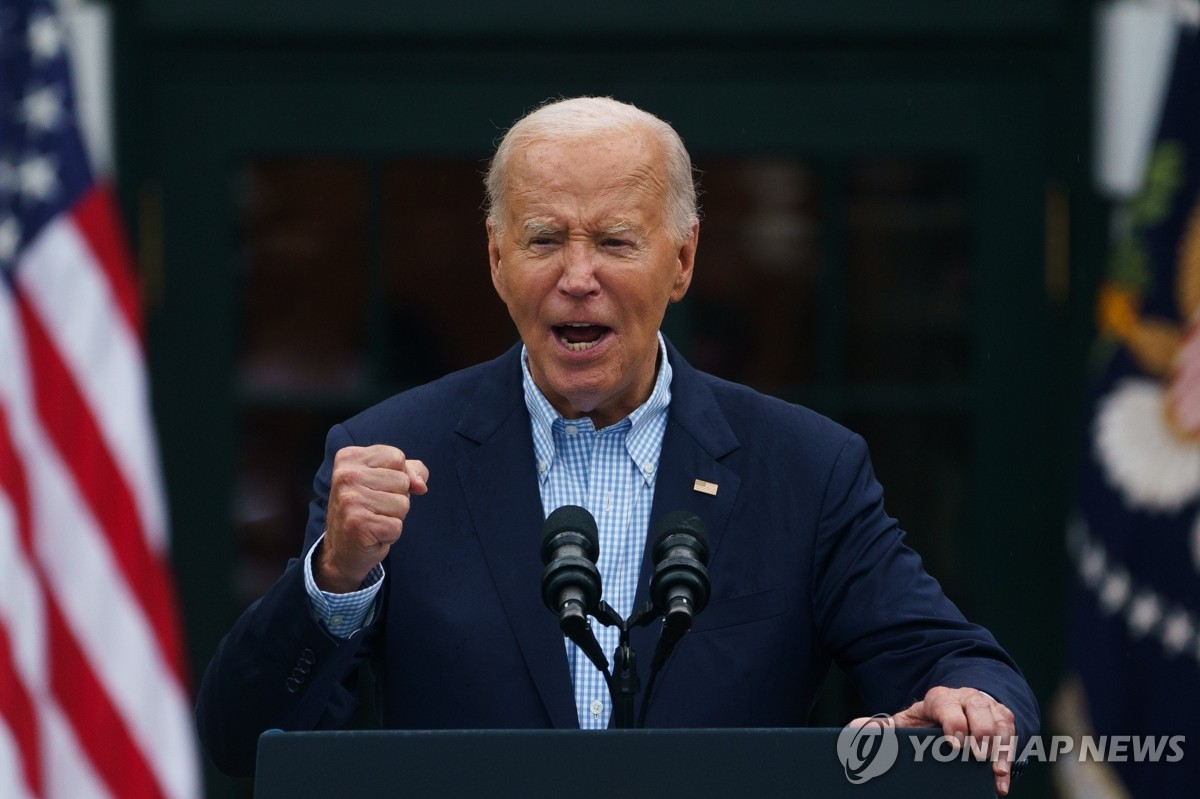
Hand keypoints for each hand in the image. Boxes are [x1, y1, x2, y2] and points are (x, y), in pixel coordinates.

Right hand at [316, 445, 428, 592]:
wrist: (342, 549)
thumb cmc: (367, 509)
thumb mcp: (386, 479)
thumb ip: (410, 471)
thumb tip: (421, 486)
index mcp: (349, 458)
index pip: (397, 457)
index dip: (398, 476)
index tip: (377, 488)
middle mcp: (346, 476)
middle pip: (402, 481)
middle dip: (396, 498)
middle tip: (374, 508)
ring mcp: (349, 500)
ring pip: (403, 503)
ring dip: (394, 516)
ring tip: (374, 520)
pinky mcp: (358, 524)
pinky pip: (397, 526)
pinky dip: (390, 534)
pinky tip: (373, 534)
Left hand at [888, 686, 1017, 795]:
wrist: (956, 708)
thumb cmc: (927, 720)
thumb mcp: (907, 722)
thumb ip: (883, 727)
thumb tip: (855, 730)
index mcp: (940, 698)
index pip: (947, 705)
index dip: (953, 722)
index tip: (954, 744)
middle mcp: (966, 698)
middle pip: (979, 710)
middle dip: (980, 733)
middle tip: (978, 757)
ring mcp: (988, 707)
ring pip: (999, 722)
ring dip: (999, 748)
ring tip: (996, 773)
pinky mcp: (1003, 718)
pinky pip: (1011, 735)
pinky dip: (1009, 756)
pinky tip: (1002, 780)